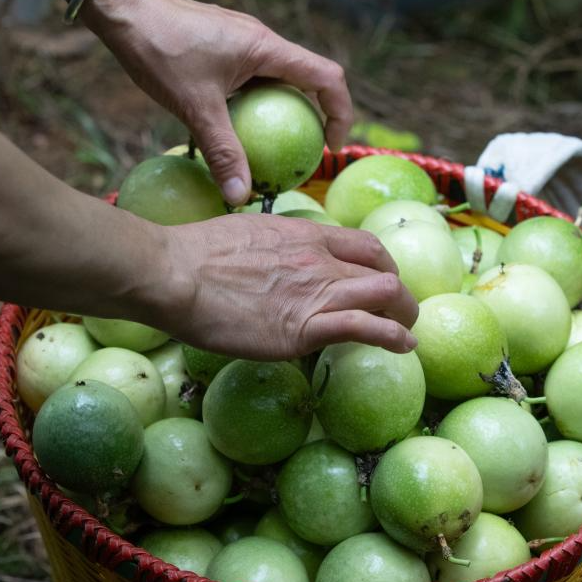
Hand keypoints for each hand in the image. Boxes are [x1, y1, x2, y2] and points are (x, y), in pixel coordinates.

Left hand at [86, 0, 352, 205]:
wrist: (120, 8)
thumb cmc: (159, 51)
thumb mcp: (194, 108)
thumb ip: (222, 153)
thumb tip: (241, 197)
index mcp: (267, 49)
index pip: (327, 78)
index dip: (341, 113)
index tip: (332, 145)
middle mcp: (261, 40)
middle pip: (307, 78)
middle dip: (314, 116)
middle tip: (303, 152)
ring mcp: (241, 40)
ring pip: (277, 78)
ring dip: (281, 110)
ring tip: (269, 147)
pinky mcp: (222, 43)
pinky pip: (252, 76)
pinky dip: (254, 103)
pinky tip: (229, 127)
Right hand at [153, 214, 418, 359]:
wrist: (173, 273)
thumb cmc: (193, 255)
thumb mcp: (244, 235)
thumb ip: (270, 248)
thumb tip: (268, 260)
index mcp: (304, 235)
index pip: (363, 245)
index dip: (382, 265)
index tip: (381, 280)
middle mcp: (318, 260)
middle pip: (382, 272)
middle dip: (398, 294)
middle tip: (397, 313)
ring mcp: (315, 293)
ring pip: (386, 296)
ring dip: (404, 316)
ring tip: (407, 333)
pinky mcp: (304, 328)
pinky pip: (365, 328)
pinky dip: (394, 337)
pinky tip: (404, 347)